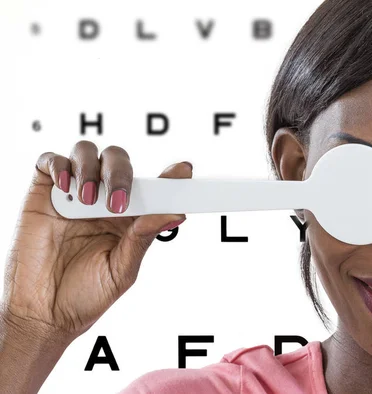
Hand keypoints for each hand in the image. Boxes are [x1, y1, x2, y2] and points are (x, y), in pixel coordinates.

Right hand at [1, 140, 191, 341]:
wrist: (44, 313)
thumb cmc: (85, 295)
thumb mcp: (122, 269)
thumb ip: (144, 237)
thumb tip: (175, 213)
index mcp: (128, 218)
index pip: (151, 187)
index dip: (168, 175)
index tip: (184, 170)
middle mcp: (103, 201)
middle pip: (118, 161)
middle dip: (122, 173)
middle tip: (119, 201)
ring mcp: (73, 195)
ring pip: (86, 152)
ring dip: (91, 169)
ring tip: (89, 200)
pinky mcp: (44, 194)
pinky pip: (51, 161)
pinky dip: (60, 165)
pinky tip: (66, 187)